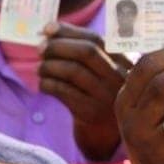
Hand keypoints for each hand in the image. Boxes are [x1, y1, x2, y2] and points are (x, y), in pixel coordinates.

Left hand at [39, 22, 132, 160]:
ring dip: (49, 66)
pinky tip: (42, 84)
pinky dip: (48, 84)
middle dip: (58, 46)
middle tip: (40, 48)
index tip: (47, 28)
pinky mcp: (91, 113)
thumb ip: (83, 52)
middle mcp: (120, 78)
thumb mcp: (101, 73)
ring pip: (73, 71)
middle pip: (86, 52)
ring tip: (39, 68)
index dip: (69, 31)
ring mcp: (106, 96)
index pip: (96, 39)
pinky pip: (63, 92)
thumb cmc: (98, 96)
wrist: (106, 136)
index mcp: (124, 61)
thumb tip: (47, 31)